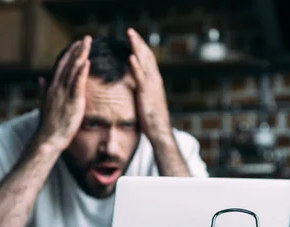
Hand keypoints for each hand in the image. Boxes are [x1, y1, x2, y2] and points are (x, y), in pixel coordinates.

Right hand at [36, 36, 91, 149]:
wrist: (48, 139)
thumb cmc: (48, 125)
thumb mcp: (43, 105)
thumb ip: (42, 92)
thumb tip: (41, 79)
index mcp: (52, 88)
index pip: (62, 67)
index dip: (69, 55)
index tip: (76, 44)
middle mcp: (57, 88)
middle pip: (68, 64)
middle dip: (77, 50)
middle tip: (86, 38)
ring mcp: (64, 94)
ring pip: (73, 70)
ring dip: (81, 55)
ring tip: (87, 43)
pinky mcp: (72, 102)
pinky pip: (77, 84)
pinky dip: (81, 72)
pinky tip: (86, 62)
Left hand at [126, 28, 172, 145]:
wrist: (160, 132)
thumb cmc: (151, 120)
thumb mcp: (145, 101)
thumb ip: (140, 91)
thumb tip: (133, 86)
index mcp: (154, 82)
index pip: (148, 60)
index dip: (140, 48)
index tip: (133, 38)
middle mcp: (154, 81)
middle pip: (147, 56)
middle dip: (138, 42)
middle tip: (130, 30)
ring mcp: (151, 87)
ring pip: (145, 62)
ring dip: (137, 47)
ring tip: (130, 35)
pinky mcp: (147, 94)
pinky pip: (141, 77)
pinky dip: (136, 66)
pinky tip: (131, 56)